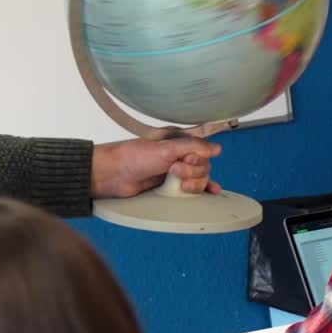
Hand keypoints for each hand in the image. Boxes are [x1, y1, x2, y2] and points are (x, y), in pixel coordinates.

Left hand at [90, 125, 227, 199]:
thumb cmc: (134, 157)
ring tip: (177, 184)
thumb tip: (217, 148)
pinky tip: (212, 191)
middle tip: (172, 171)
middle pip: (203, 166)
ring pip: (199, 178)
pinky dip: (202, 189)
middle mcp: (179, 155)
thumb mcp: (165, 149)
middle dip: (192, 172)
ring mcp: (175, 171)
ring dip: (193, 183)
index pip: (203, 150)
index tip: (185, 160)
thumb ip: (192, 147)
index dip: (198, 158)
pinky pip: (192, 188)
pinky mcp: (170, 186)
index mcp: (178, 141)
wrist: (114, 175)